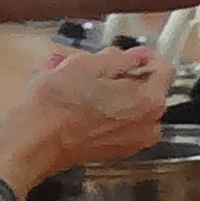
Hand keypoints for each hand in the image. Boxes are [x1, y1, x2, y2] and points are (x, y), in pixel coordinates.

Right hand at [0, 43, 172, 192]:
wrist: (36, 142)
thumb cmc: (58, 104)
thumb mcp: (87, 64)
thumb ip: (119, 58)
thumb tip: (134, 57)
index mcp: (150, 102)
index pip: (163, 70)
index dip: (146, 55)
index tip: (132, 51)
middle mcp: (150, 125)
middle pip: (144, 89)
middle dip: (122, 74)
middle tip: (96, 64)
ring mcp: (133, 140)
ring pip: (128, 105)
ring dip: (107, 89)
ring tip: (78, 80)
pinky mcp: (115, 149)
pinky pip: (116, 121)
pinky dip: (102, 108)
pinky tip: (76, 99)